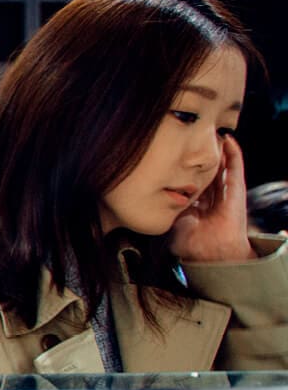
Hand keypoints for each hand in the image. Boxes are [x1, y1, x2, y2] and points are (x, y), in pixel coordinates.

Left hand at [169, 139, 256, 264]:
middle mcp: (212, 200)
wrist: (213, 254)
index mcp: (197, 208)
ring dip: (217, 152)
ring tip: (213, 134)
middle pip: (207, 174)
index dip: (184, 172)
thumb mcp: (172, 225)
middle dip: (201, 160)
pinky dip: (234, 154)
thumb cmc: (192, 246)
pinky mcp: (236, 192)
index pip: (190, 185)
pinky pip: (236, 168)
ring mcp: (226, 195)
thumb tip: (153, 202)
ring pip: (221, 168)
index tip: (174, 158)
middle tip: (193, 140)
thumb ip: (165, 213)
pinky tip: (229, 140)